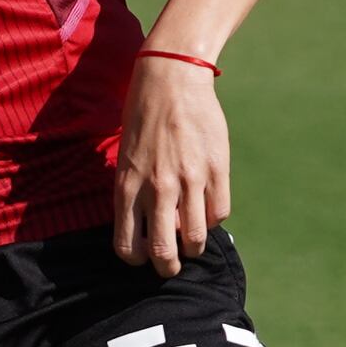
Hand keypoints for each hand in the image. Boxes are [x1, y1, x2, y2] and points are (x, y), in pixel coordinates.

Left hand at [112, 52, 232, 272]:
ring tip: (193, 241)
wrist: (171, 78)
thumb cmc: (143, 117)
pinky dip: (213, 219)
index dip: (138, 260)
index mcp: (128, 186)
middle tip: (173, 266)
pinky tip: (207, 209)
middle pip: (164, 253)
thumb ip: (135, 192)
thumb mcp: (126, 158)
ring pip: (196, 239)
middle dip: (168, 268)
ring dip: (195, 247)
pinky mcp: (216, 169)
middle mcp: (157, 188)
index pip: (128, 246)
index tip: (145, 255)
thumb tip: (151, 226)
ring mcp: (189, 180)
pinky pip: (219, 213)